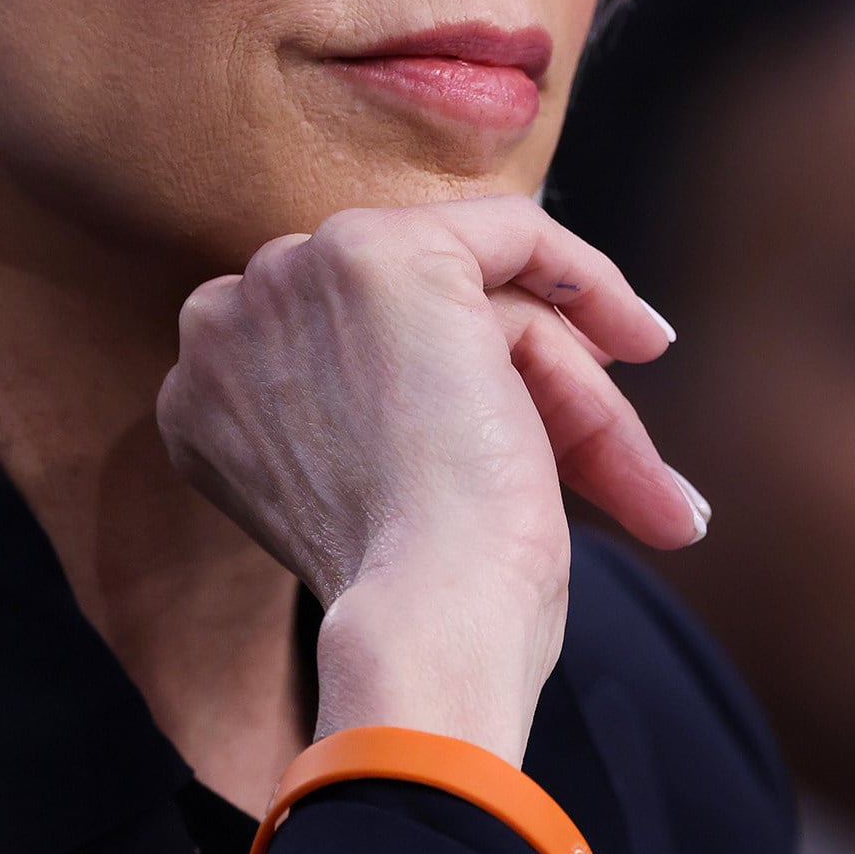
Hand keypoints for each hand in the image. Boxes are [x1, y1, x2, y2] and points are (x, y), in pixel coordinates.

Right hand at [156, 196, 706, 763]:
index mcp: (207, 397)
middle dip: (530, 392)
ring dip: (571, 387)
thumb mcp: (371, 501)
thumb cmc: (422, 603)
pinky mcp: (380, 252)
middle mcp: (224, 322)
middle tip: (616, 474)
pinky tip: (643, 339)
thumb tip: (487, 385)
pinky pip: (512, 229)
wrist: (428, 624)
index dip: (453, 397)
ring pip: (475, 294)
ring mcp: (296, 278)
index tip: (538, 445)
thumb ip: (381, 416)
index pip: (352, 355)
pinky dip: (589, 281)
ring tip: (647, 486)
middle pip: (416, 323)